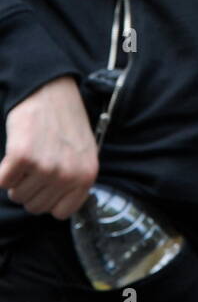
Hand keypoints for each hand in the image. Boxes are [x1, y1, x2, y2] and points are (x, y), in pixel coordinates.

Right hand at [0, 75, 98, 218]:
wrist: (50, 89)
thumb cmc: (65, 120)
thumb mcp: (83, 152)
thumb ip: (75, 179)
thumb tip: (58, 207)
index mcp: (86, 175)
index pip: (60, 213)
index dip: (48, 199)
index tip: (45, 185)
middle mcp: (68, 174)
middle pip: (35, 206)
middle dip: (30, 188)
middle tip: (35, 164)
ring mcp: (45, 166)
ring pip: (18, 196)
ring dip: (17, 180)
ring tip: (28, 155)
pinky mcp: (22, 156)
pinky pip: (2, 182)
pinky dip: (3, 171)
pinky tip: (14, 154)